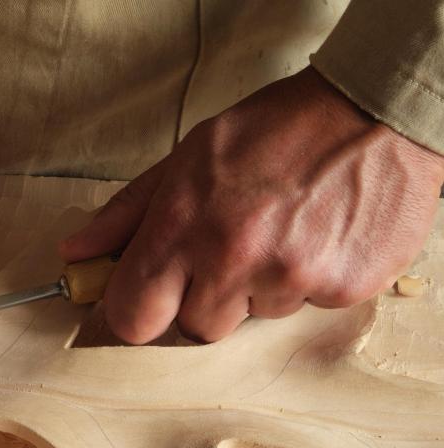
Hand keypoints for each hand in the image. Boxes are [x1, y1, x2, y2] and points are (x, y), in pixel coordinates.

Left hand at [60, 67, 443, 343]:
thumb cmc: (275, 130)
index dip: (140, 312)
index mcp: (182, 226)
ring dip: (260, 288)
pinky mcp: (341, 289)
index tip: (151, 299)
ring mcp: (289, 278)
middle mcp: (231, 258)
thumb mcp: (188, 157)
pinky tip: (317, 238)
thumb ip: (128, 213)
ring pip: (253, 320)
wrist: (378, 110)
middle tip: (231, 250)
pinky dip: (308, 283)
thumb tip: (75, 253)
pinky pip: (305, 311)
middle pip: (195, 329)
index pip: (132, 318)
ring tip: (282, 232)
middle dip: (205, 300)